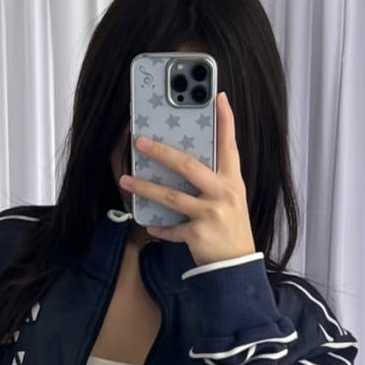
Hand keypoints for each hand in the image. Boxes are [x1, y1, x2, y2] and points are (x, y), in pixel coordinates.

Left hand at [118, 92, 255, 266]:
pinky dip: (160, 228)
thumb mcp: (231, 200)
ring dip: (146, 188)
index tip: (218, 97)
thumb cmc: (231, 229)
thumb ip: (215, 180)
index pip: (230, 145)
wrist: (237, 267)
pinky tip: (150, 226)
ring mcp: (211, 214)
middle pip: (189, 166)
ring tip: (127, 181)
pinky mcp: (199, 235)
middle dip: (162, 152)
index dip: (226, 121)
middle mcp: (224, 194)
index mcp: (232, 181)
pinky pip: (172, 229)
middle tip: (140, 141)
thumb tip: (186, 162)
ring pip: (171, 196)